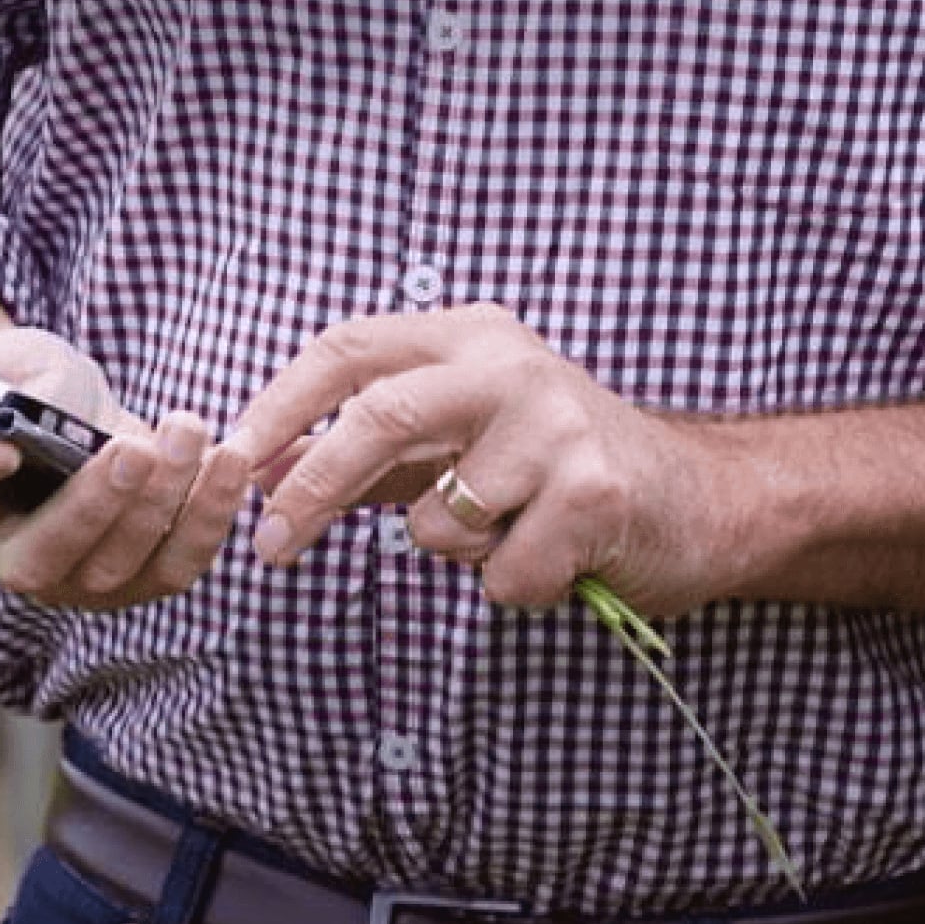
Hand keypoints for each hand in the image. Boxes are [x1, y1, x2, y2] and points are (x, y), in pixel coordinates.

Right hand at [0, 328, 251, 609]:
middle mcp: (0, 555)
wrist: (75, 415)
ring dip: (163, 504)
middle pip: (40, 560)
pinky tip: (229, 462)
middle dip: (93, 507)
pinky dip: (209, 517)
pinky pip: (176, 566)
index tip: (1, 442)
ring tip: (188, 430)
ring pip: (116, 569)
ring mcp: (73, 580)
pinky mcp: (138, 578)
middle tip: (134, 448)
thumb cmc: (23, 381)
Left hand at [222, 304, 750, 614]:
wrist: (699, 497)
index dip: (277, 406)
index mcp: (467, 337)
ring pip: (438, 517)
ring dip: (454, 551)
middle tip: (272, 547)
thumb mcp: (459, 437)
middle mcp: (509, 366)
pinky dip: (514, 586)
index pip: (346, 350)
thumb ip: (367, 449)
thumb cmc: (560, 470)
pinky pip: (500, 573)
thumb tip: (257, 470)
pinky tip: (558, 557)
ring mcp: (556, 426)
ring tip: (510, 532)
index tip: (225, 462)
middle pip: (378, 415)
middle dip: (311, 488)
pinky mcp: (594, 493)